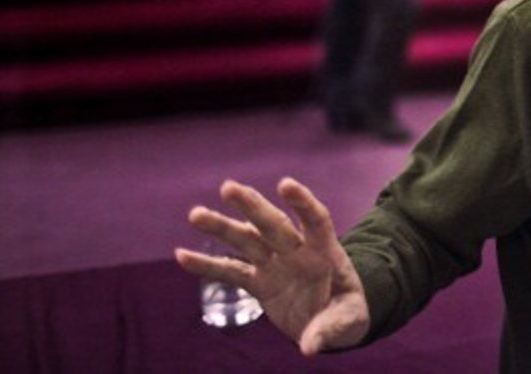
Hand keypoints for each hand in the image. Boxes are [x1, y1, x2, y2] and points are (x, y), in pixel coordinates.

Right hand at [175, 178, 369, 355]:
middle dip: (252, 206)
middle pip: (273, 224)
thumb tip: (310, 347)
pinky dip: (207, 265)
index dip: (302, 202)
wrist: (332, 319)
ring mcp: (275, 263)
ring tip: (195, 214)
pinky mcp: (259, 281)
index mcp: (325, 252)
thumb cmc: (347, 312)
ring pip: (246, 240)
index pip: (315, 221)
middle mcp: (297, 251)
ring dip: (222, 227)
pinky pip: (230, 271)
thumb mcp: (349, 320)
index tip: (284, 184)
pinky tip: (181, 255)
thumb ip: (330, 328)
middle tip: (228, 187)